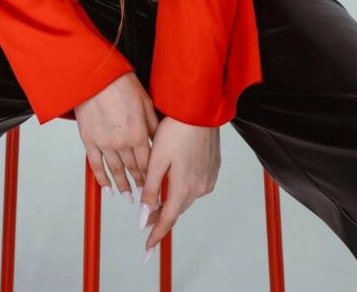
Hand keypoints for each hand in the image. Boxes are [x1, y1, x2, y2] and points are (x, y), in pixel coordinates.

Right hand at [74, 71, 159, 200]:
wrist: (95, 77)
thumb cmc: (120, 84)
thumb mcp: (145, 102)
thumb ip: (153, 125)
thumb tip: (160, 140)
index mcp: (138, 134)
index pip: (148, 163)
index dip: (152, 176)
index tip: (156, 186)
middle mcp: (122, 143)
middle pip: (133, 169)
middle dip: (140, 183)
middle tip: (144, 195)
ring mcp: (104, 143)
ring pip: (115, 170)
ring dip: (122, 186)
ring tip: (127, 196)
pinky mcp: (89, 140)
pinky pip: (95, 165)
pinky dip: (102, 179)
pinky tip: (107, 188)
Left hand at [138, 116, 220, 257]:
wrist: (200, 109)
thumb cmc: (177, 129)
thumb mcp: (157, 159)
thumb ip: (150, 189)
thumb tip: (143, 217)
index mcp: (183, 188)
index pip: (167, 220)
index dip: (156, 234)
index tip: (147, 248)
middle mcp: (199, 188)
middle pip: (176, 208)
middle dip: (161, 216)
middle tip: (146, 220)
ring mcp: (208, 178)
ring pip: (186, 196)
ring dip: (172, 199)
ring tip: (157, 199)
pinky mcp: (213, 167)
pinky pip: (196, 184)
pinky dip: (183, 186)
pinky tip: (175, 178)